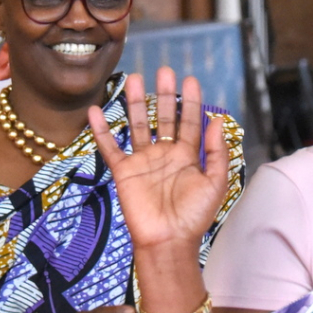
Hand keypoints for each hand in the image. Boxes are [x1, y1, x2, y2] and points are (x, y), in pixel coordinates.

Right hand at [88, 69, 228, 251]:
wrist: (168, 241)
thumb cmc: (194, 217)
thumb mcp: (215, 183)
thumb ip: (217, 151)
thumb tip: (216, 120)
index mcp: (188, 156)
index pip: (189, 121)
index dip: (190, 101)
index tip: (189, 80)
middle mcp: (164, 154)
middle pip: (163, 117)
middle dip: (163, 94)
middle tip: (163, 71)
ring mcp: (143, 161)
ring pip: (137, 124)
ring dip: (135, 103)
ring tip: (134, 78)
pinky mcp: (124, 171)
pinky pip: (110, 146)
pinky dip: (102, 129)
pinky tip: (95, 110)